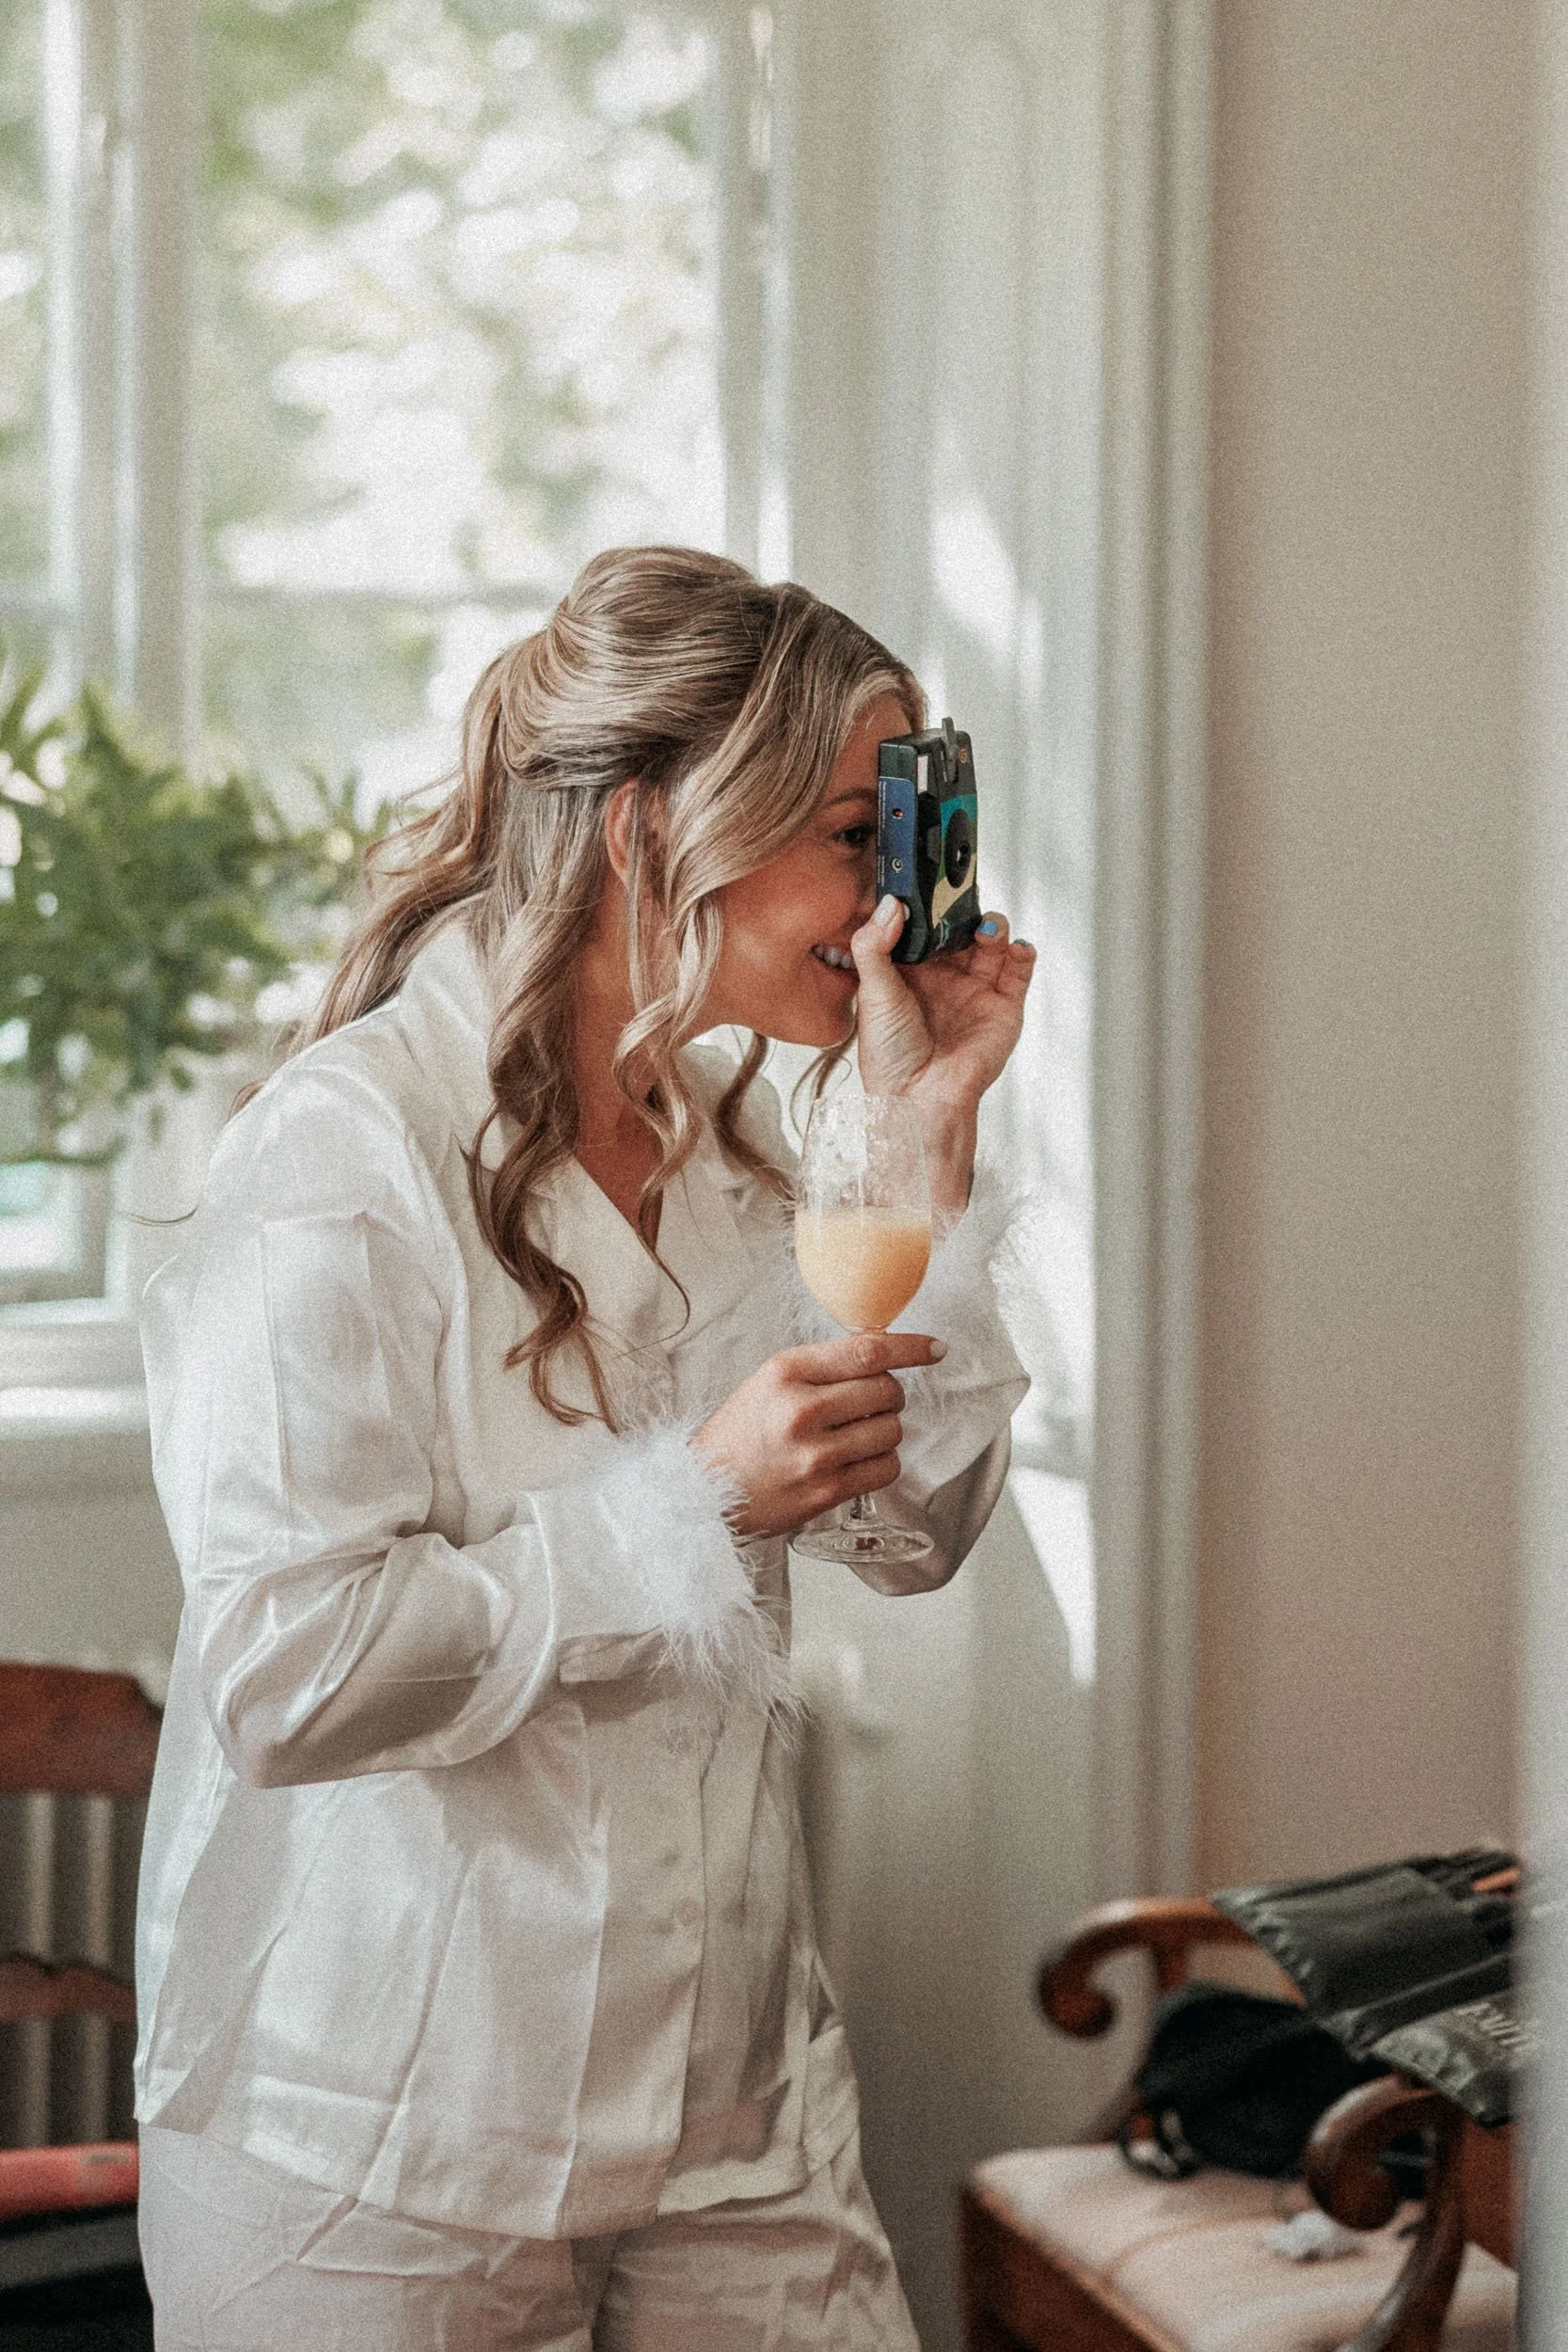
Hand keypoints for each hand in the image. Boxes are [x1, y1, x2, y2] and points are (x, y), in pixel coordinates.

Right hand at [693, 1331, 946, 1540]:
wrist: (707, 1490)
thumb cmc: (741, 1433)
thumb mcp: (769, 1381)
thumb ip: (823, 1366)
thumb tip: (884, 1350)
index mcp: (786, 1372)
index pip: (867, 1351)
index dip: (911, 1348)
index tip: (935, 1349)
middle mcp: (801, 1410)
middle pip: (887, 1389)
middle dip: (889, 1395)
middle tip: (868, 1404)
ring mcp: (815, 1455)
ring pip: (892, 1430)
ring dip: (885, 1430)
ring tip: (855, 1436)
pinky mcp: (826, 1492)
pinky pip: (886, 1468)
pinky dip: (882, 1462)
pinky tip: (857, 1461)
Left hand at [850, 896, 1035, 1209]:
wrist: (920, 1099)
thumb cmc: (890, 1057)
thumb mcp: (872, 992)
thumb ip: (874, 945)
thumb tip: (891, 904)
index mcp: (908, 972)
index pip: (919, 926)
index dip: (924, 904)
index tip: (924, 879)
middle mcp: (943, 977)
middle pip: (959, 928)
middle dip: (963, 909)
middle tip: (961, 894)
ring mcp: (975, 990)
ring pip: (991, 943)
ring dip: (992, 925)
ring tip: (985, 927)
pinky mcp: (1003, 1006)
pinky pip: (1019, 970)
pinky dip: (1022, 952)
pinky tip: (1014, 947)